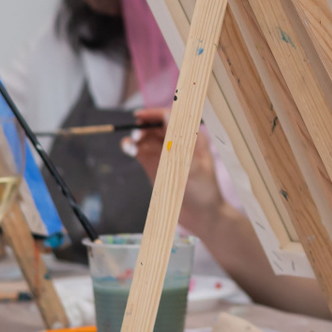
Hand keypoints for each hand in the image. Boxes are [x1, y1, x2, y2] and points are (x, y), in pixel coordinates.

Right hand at [129, 110, 227, 230]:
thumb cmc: (203, 190)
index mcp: (192, 137)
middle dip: (144, 127)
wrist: (202, 216)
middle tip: (135, 135)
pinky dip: (133, 148)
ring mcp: (165, 155)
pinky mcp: (155, 166)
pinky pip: (141, 152)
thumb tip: (168, 116)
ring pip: (147, 139)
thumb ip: (178, 143)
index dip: (154, 114)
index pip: (172, 118)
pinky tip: (128, 149)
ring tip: (130, 145)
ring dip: (136, 138)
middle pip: (156, 126)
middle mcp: (178, 143)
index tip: (139, 116)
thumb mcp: (192, 166)